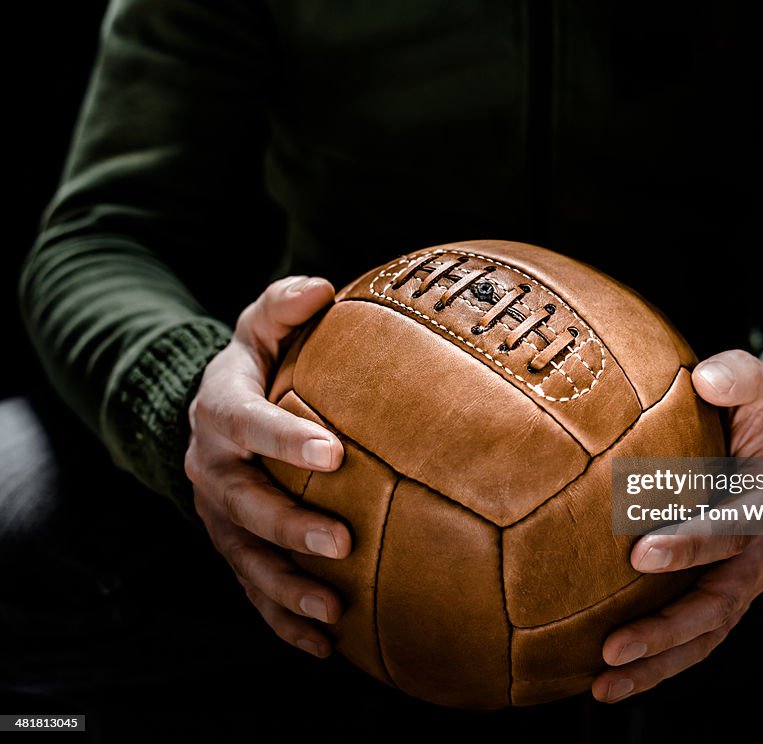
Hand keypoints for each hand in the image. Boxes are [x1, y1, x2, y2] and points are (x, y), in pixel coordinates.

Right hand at [185, 276, 347, 658]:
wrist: (214, 415)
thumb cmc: (252, 367)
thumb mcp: (258, 329)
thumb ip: (282, 305)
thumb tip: (322, 286)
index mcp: (221, 411)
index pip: (247, 423)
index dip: (285, 438)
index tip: (334, 453)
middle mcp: (211, 468)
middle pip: (243, 504)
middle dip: (289, 527)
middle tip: (341, 544)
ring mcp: (218, 515)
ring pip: (244, 559)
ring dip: (286, 589)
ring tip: (333, 611)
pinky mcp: (231, 547)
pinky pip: (251, 590)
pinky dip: (282, 621)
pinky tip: (324, 646)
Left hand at [593, 350, 762, 701]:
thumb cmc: (753, 417)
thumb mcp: (759, 385)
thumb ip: (741, 376)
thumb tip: (707, 378)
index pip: (732, 530)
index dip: (692, 545)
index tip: (640, 554)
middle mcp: (756, 554)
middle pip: (717, 604)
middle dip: (666, 629)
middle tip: (613, 647)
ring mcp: (739, 583)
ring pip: (703, 636)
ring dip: (656, 663)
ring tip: (603, 685)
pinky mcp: (719, 598)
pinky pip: (691, 640)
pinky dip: (656, 665)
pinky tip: (606, 683)